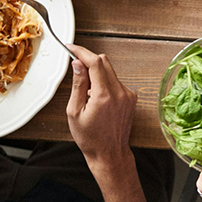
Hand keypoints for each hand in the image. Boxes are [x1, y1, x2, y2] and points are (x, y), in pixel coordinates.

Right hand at [66, 43, 138, 163]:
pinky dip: (104, 83)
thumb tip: (77, 64)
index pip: (95, 62)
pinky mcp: (131, 98)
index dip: (81, 51)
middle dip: (88, 60)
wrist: (109, 154)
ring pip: (110, 71)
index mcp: (104, 96)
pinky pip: (116, 81)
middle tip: (75, 66)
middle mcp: (119, 92)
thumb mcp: (75, 112)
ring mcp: (127, 95)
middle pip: (104, 62)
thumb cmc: (90, 138)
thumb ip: (78, 85)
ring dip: (96, 73)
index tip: (71, 47)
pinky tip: (97, 99)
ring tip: (86, 93)